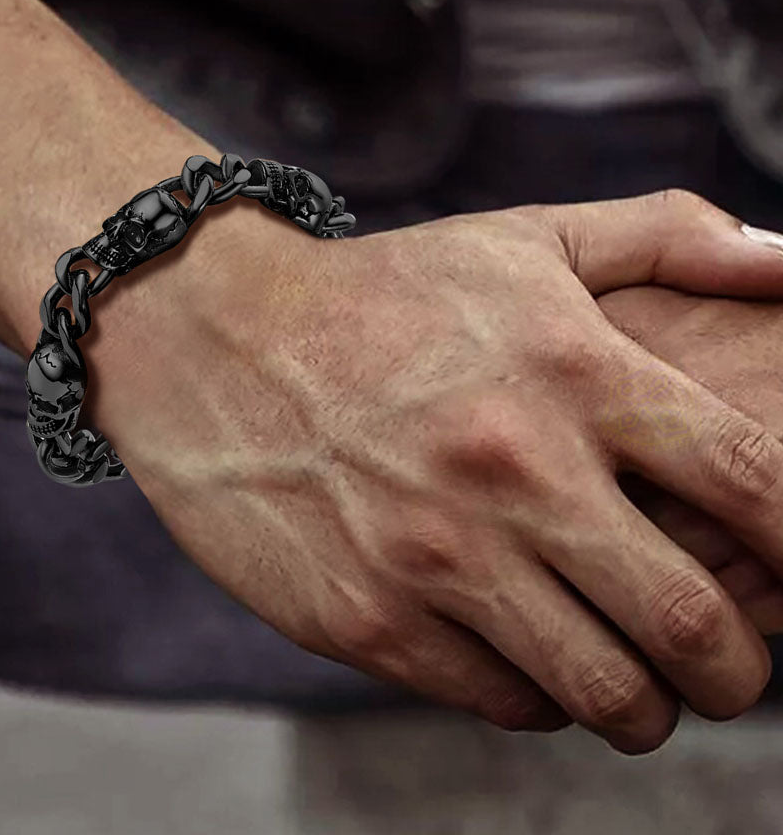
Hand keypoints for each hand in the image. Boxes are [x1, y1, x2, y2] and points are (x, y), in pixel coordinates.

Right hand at [75, 189, 782, 753]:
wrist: (213, 335)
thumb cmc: (380, 292)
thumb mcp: (522, 240)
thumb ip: (669, 237)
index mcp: (574, 373)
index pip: (758, 486)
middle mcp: (514, 471)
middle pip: (695, 628)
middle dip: (737, 674)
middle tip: (725, 668)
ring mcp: (436, 556)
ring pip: (603, 694)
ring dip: (640, 703)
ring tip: (629, 677)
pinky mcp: (367, 620)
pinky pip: (500, 700)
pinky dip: (535, 694)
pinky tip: (522, 651)